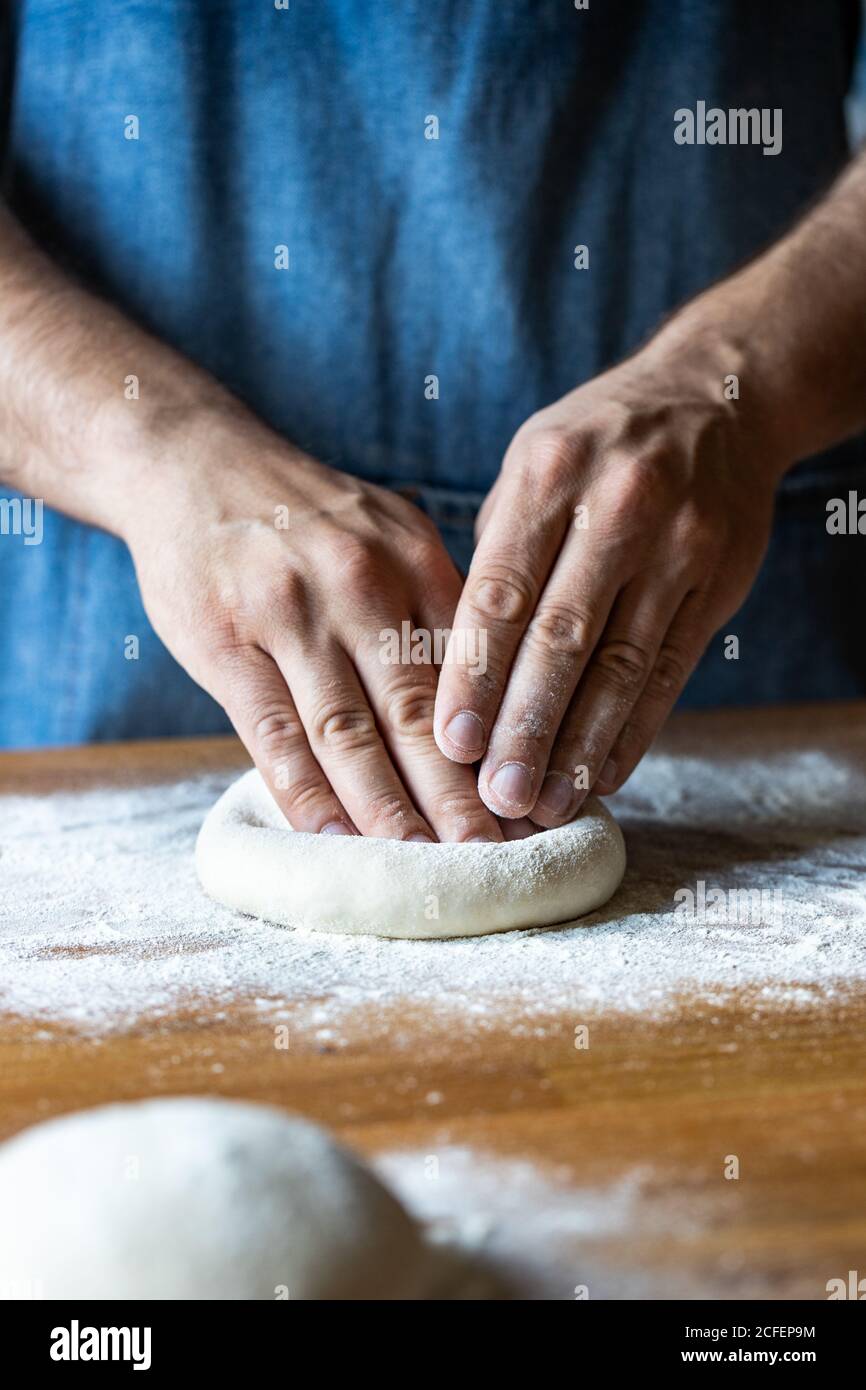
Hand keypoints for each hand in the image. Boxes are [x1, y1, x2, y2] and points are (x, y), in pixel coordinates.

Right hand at [125, 409, 503, 841]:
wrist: (192, 464)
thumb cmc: (308, 516)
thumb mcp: (390, 532)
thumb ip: (439, 606)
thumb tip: (499, 697)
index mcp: (413, 561)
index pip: (470, 671)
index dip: (504, 744)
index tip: (532, 804)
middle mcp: (358, 587)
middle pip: (419, 712)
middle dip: (461, 795)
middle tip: (497, 856)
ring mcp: (288, 616)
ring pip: (348, 733)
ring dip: (390, 810)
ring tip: (427, 867)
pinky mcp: (226, 645)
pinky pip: (273, 735)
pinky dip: (306, 795)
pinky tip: (337, 841)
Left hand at [434, 329, 785, 824]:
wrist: (716, 399)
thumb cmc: (595, 444)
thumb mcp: (532, 465)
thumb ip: (497, 551)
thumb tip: (452, 661)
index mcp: (549, 476)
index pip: (502, 593)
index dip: (475, 675)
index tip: (451, 743)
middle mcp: (616, 509)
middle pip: (562, 639)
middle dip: (525, 727)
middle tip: (496, 796)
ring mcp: (677, 547)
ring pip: (621, 666)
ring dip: (580, 747)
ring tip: (545, 804)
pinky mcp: (719, 582)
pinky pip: (670, 672)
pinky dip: (634, 731)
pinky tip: (602, 775)